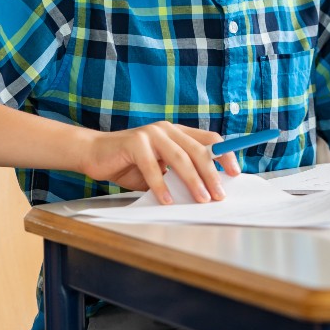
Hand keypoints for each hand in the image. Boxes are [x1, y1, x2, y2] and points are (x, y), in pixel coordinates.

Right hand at [79, 122, 240, 203]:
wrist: (93, 154)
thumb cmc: (129, 164)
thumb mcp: (160, 169)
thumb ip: (179, 174)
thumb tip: (206, 191)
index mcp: (178, 132)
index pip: (210, 138)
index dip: (224, 154)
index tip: (235, 172)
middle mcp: (167, 129)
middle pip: (198, 150)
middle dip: (212, 174)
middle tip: (219, 195)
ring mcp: (151, 134)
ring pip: (180, 157)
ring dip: (193, 181)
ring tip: (201, 199)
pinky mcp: (134, 142)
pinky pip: (152, 167)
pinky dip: (161, 186)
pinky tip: (166, 200)